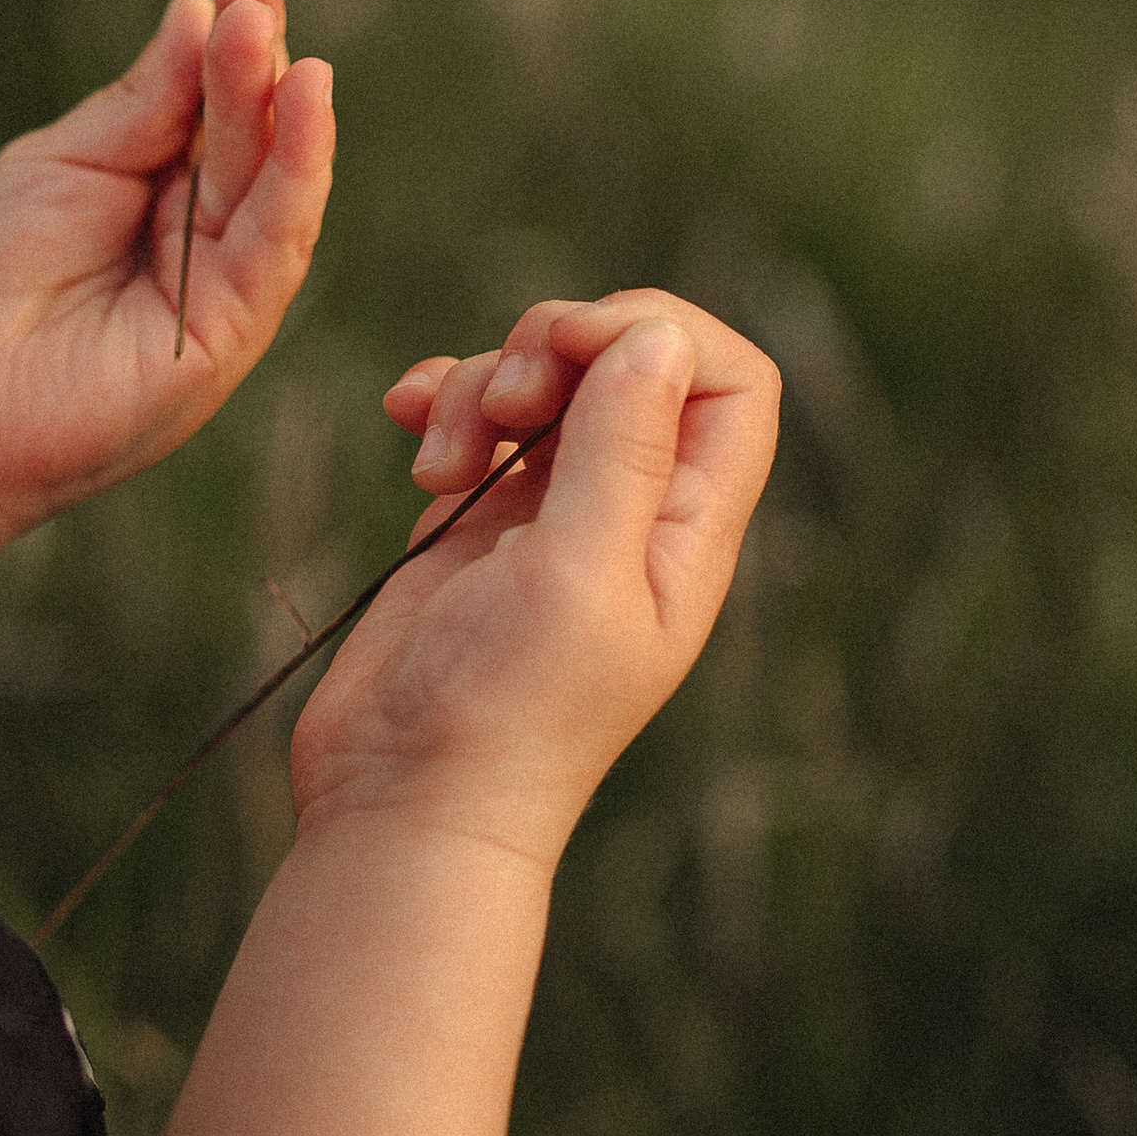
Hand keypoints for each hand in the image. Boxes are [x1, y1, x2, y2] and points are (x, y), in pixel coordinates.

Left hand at [0, 0, 333, 561]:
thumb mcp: (63, 163)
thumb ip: (141, 104)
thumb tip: (197, 10)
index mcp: (167, 184)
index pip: (219, 100)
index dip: (235, 33)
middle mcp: (208, 232)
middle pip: (252, 131)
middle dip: (257, 52)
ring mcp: (225, 284)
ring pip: (274, 182)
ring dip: (281, 104)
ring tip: (272, 30)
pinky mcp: (231, 333)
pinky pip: (277, 245)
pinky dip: (297, 175)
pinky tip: (304, 106)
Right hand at [287, 292, 779, 867]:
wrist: (405, 801)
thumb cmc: (506, 712)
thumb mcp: (580, 575)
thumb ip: (623, 451)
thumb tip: (659, 338)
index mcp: (687, 532)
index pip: (731, 382)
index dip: (661, 334)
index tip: (573, 354)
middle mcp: (631, 514)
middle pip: (629, 359)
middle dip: (554, 347)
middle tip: (504, 403)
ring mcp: (552, 515)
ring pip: (541, 379)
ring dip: (479, 384)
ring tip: (439, 466)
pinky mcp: (477, 524)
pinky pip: (473, 419)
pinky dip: (439, 403)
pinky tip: (408, 436)